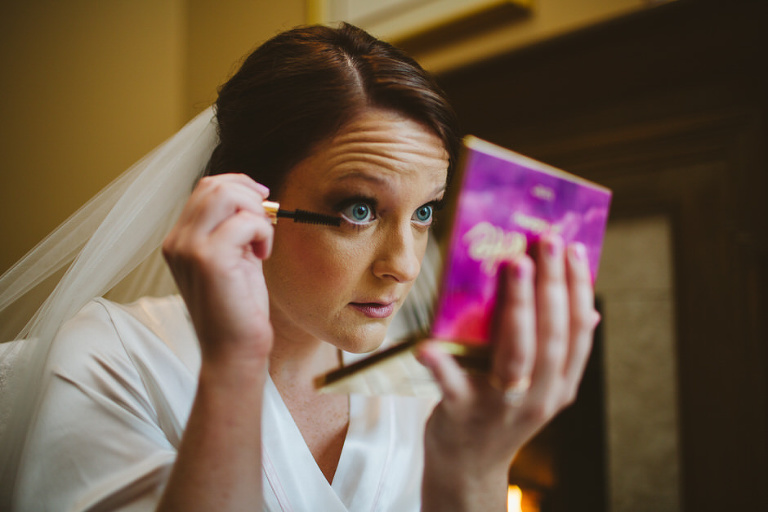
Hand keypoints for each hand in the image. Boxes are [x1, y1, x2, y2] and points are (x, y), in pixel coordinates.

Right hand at [162, 173, 274, 363]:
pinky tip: (263, 255)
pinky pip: (245, 221)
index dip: (239, 186)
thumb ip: (235, 229)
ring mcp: (189, 248)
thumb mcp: (234, 260)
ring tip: (262, 239)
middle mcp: (177, 241)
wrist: (233, 351)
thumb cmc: (238, 309)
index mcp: (179, 240)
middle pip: (212, 185)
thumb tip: (255, 198)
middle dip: (249, 194)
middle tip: (267, 220)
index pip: (205, 189)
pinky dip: (263, 232)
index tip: (263, 203)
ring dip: (254, 210)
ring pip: (224, 194)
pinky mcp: (209, 259)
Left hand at [418, 234, 599, 508]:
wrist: (469, 465)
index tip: (575, 249)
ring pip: (518, 353)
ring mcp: (502, 406)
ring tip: (515, 263)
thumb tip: (590, 312)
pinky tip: (429, 344)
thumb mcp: (538, 387)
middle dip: (552, 285)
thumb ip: (560, 354)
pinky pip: (453, 385)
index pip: (578, 331)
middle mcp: (539, 396)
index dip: (579, 289)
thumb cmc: (499, 413)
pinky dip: (443, 365)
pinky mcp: (462, 412)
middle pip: (552, 335)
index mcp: (560, 385)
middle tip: (548, 240)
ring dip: (519, 307)